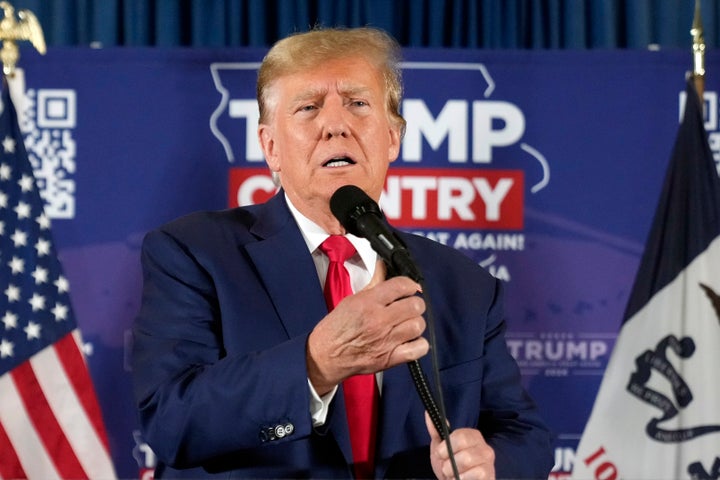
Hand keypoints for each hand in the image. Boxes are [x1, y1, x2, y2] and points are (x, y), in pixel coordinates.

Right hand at [306, 274, 427, 393]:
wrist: (325, 356)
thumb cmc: (336, 329)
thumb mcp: (351, 300)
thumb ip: (373, 285)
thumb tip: (383, 267)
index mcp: (368, 303)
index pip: (401, 286)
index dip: (410, 285)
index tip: (409, 288)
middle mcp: (379, 320)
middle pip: (415, 305)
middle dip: (414, 304)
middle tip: (408, 306)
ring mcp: (386, 340)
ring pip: (418, 325)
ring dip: (415, 323)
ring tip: (407, 324)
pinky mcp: (389, 358)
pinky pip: (418, 349)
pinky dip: (419, 345)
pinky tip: (410, 341)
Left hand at [426, 413, 495, 479]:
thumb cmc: (449, 465)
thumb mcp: (440, 448)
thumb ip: (435, 431)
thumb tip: (428, 414)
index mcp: (473, 436)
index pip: (461, 437)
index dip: (446, 448)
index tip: (440, 454)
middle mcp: (485, 448)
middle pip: (465, 456)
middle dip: (450, 465)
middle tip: (448, 468)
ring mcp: (489, 464)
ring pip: (469, 467)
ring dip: (455, 475)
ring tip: (455, 476)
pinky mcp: (490, 477)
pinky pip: (476, 477)